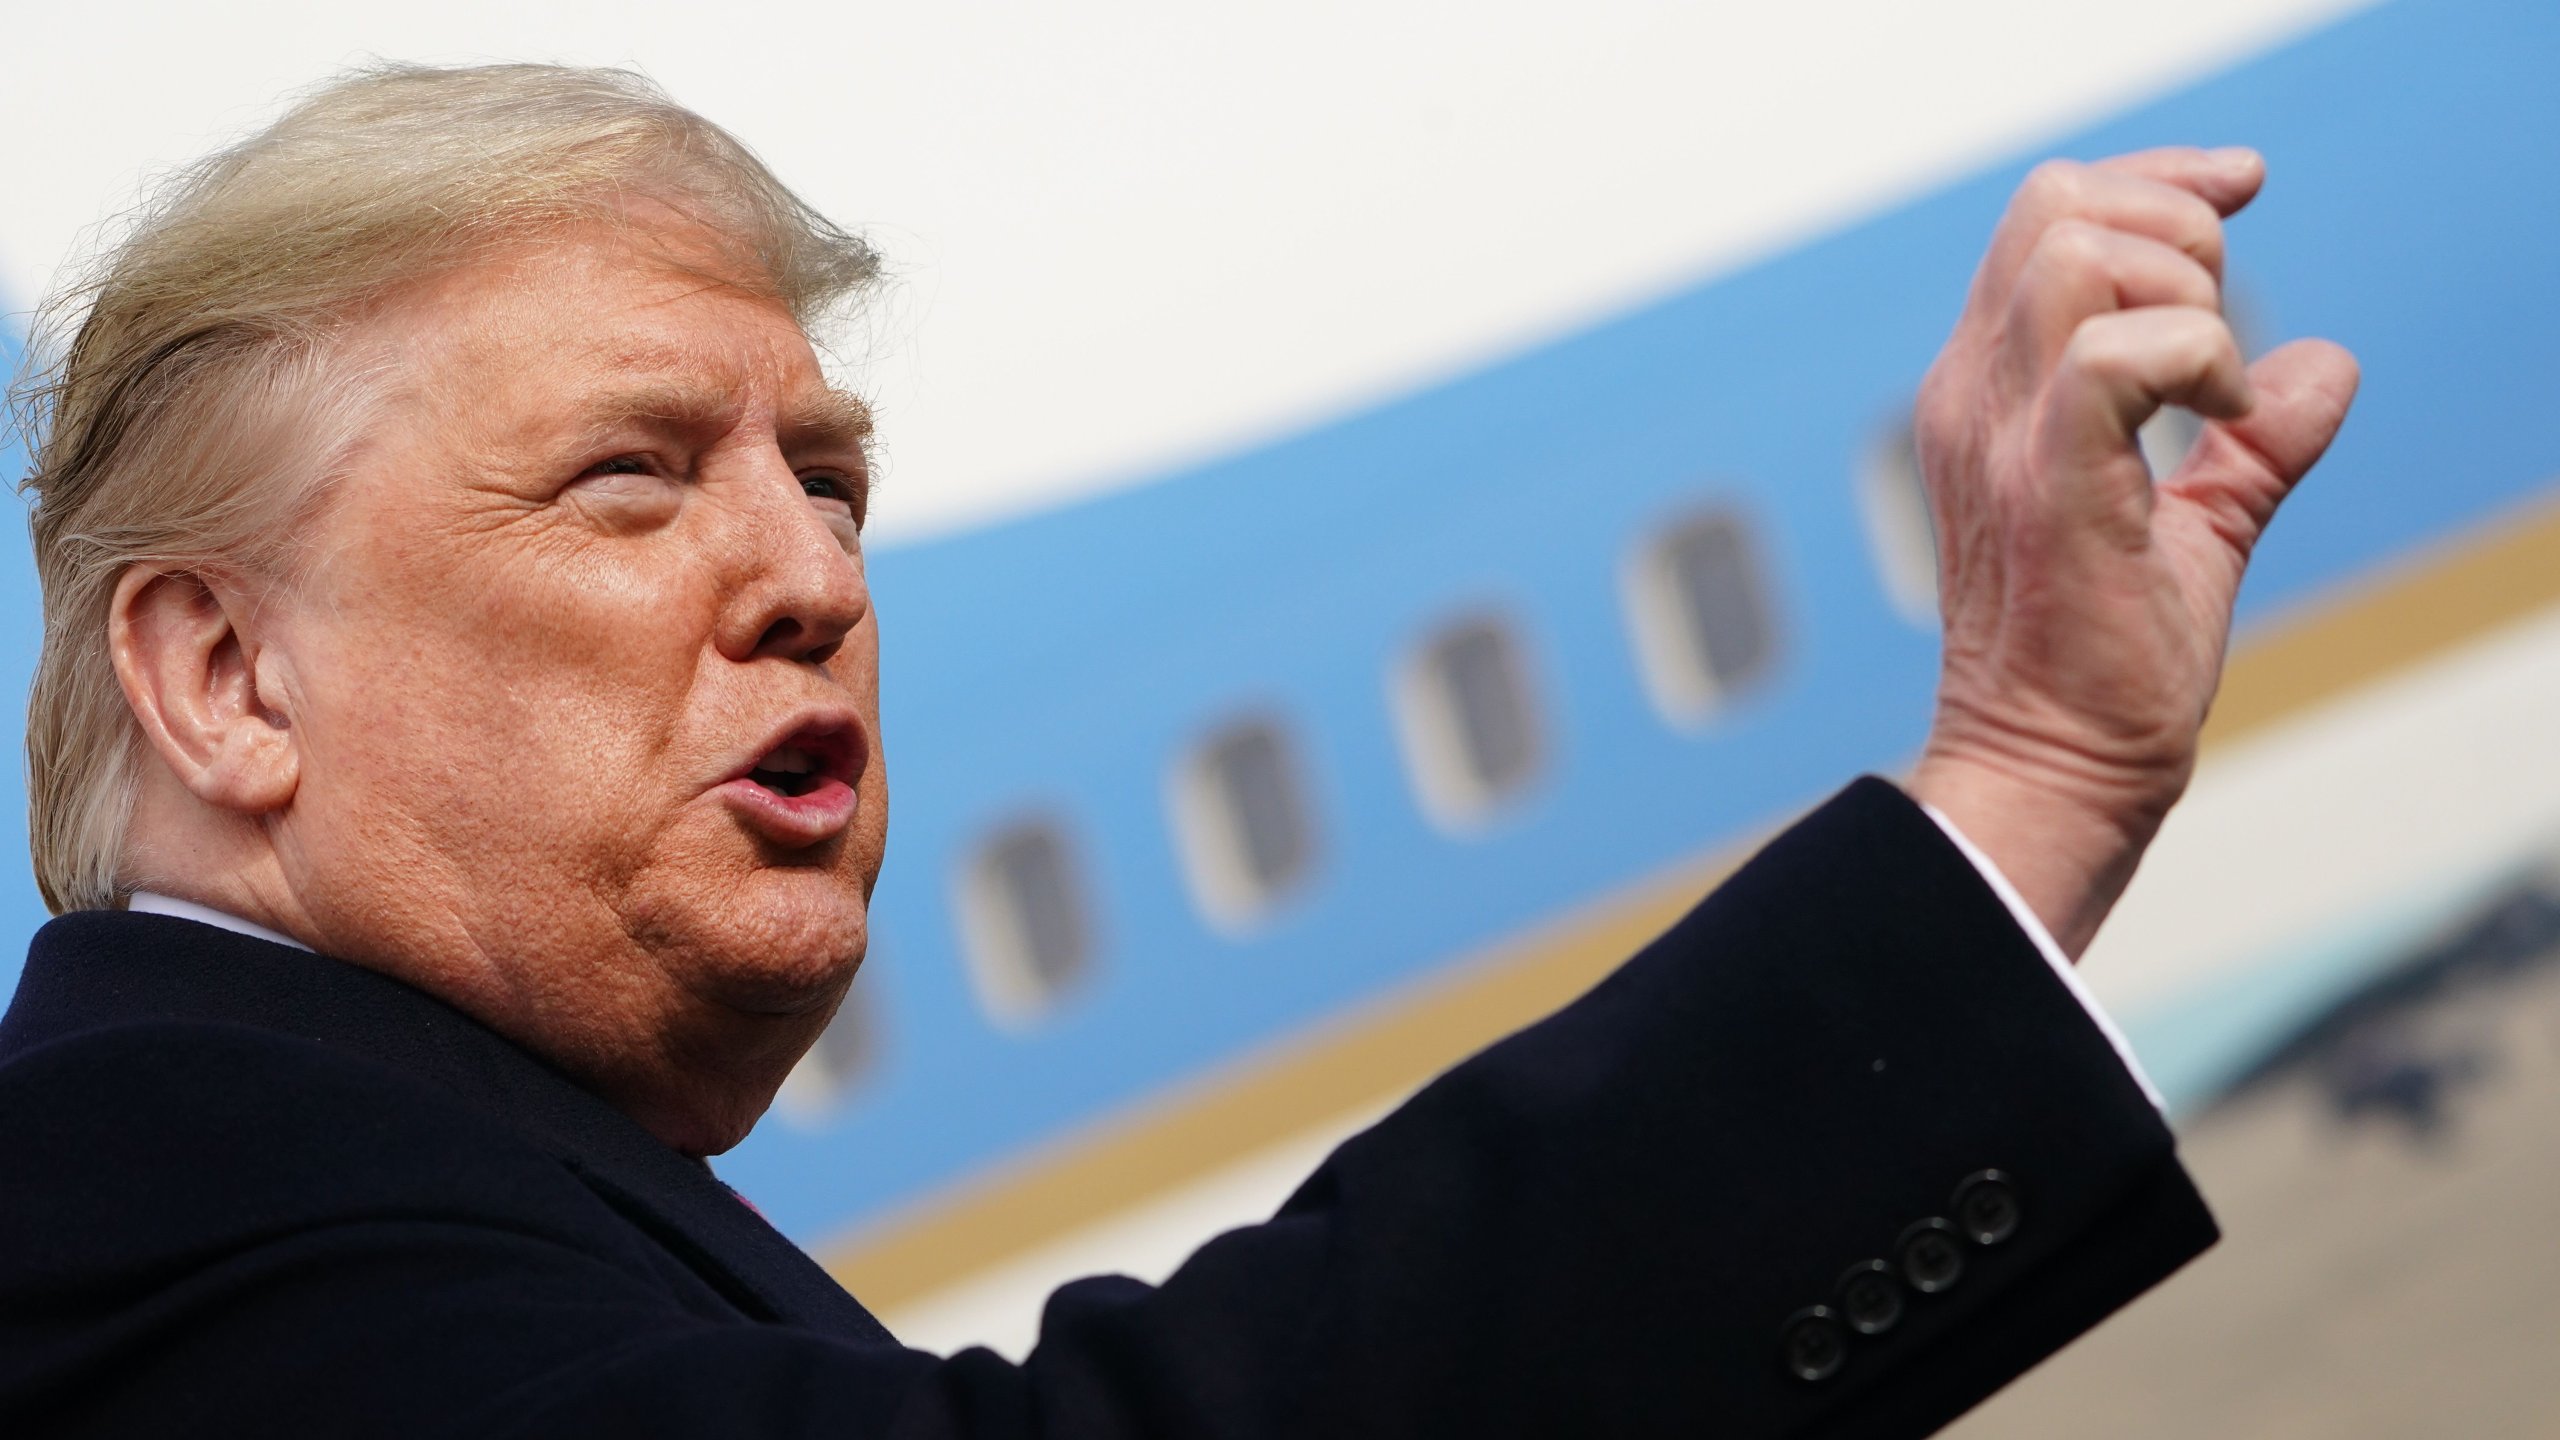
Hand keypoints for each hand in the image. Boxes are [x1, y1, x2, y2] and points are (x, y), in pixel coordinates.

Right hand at [1905, 148, 2359, 957]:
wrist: (2051, 771)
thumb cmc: (2101, 670)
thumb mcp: (2192, 530)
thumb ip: (2252, 448)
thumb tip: (2325, 367)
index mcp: (1988, 393)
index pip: (2050, 213)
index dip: (2157, 185)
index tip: (2242, 196)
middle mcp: (1975, 396)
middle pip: (2057, 205)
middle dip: (2175, 233)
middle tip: (2224, 343)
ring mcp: (1999, 435)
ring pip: (2075, 250)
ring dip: (2181, 292)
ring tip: (2217, 386)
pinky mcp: (2046, 484)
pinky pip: (2117, 356)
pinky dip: (2197, 360)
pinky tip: (2225, 418)